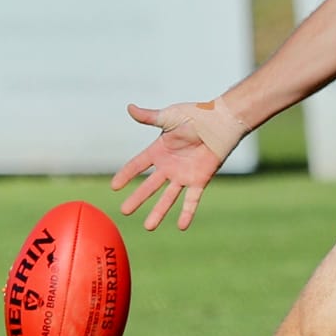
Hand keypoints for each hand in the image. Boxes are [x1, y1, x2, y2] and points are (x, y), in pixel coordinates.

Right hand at [110, 99, 249, 230]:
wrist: (221, 121)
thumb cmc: (196, 115)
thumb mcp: (169, 116)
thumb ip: (149, 117)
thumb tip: (129, 107)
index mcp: (159, 150)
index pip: (138, 165)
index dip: (126, 174)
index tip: (114, 186)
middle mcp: (169, 166)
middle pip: (149, 186)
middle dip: (137, 199)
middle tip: (124, 212)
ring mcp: (184, 175)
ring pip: (168, 197)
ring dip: (158, 212)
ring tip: (148, 227)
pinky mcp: (200, 180)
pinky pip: (192, 200)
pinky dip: (187, 213)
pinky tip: (181, 226)